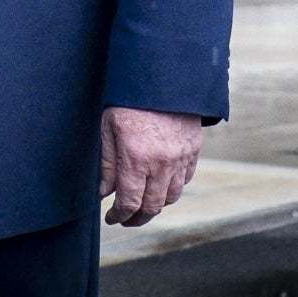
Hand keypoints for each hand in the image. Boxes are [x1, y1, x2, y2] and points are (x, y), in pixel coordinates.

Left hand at [100, 106, 201, 226]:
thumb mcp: (108, 127)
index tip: (111, 218)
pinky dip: (173, 187)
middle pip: (152, 207)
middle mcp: (161, 163)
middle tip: (126, 219)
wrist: (163, 77)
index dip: (119, 216)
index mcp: (136, 158)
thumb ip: (108, 164)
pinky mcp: (193, 150)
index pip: (129, 202)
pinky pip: (185, 179)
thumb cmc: (129, 99)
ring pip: (171, 196)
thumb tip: (104, 192)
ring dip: (156, 205)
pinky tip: (160, 184)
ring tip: (142, 203)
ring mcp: (180, 158)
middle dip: (137, 218)